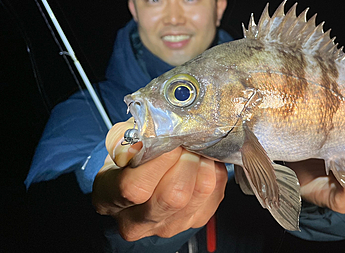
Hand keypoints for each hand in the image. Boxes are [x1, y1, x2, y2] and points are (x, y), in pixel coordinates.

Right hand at [92, 118, 227, 240]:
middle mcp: (138, 221)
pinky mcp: (196, 219)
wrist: (137, 181)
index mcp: (110, 200)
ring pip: (200, 192)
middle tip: (185, 142)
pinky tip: (203, 159)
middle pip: (174, 196)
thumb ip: (127, 137)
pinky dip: (214, 170)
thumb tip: (148, 136)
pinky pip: (216, 191)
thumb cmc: (127, 160)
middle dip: (186, 160)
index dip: (158, 161)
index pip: (135, 188)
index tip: (169, 141)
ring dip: (203, 163)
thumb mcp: (118, 143)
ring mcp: (170, 225)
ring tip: (195, 147)